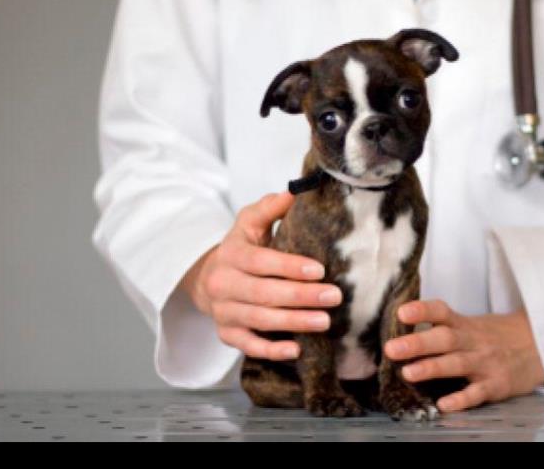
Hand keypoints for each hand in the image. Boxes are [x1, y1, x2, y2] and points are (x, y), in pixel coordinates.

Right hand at [179, 192, 341, 360]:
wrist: (209, 278)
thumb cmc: (242, 248)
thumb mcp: (250, 223)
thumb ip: (269, 208)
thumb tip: (293, 192)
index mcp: (232, 254)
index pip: (260, 261)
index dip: (289, 266)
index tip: (319, 270)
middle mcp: (223, 284)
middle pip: (263, 293)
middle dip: (300, 296)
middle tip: (334, 297)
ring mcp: (224, 312)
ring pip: (258, 320)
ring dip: (293, 323)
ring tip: (324, 321)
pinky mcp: (227, 334)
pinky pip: (248, 345)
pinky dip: (270, 350)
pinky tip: (295, 349)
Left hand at [383, 300, 543, 412]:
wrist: (539, 346)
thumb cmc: (496, 337)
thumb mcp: (472, 325)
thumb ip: (442, 327)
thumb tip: (402, 329)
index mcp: (465, 325)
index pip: (442, 311)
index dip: (422, 310)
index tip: (401, 311)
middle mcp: (473, 341)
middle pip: (445, 339)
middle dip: (418, 343)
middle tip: (392, 348)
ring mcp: (486, 363)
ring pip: (457, 364)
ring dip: (432, 368)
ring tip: (408, 373)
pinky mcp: (497, 384)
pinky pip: (478, 393)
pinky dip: (462, 399)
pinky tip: (444, 405)